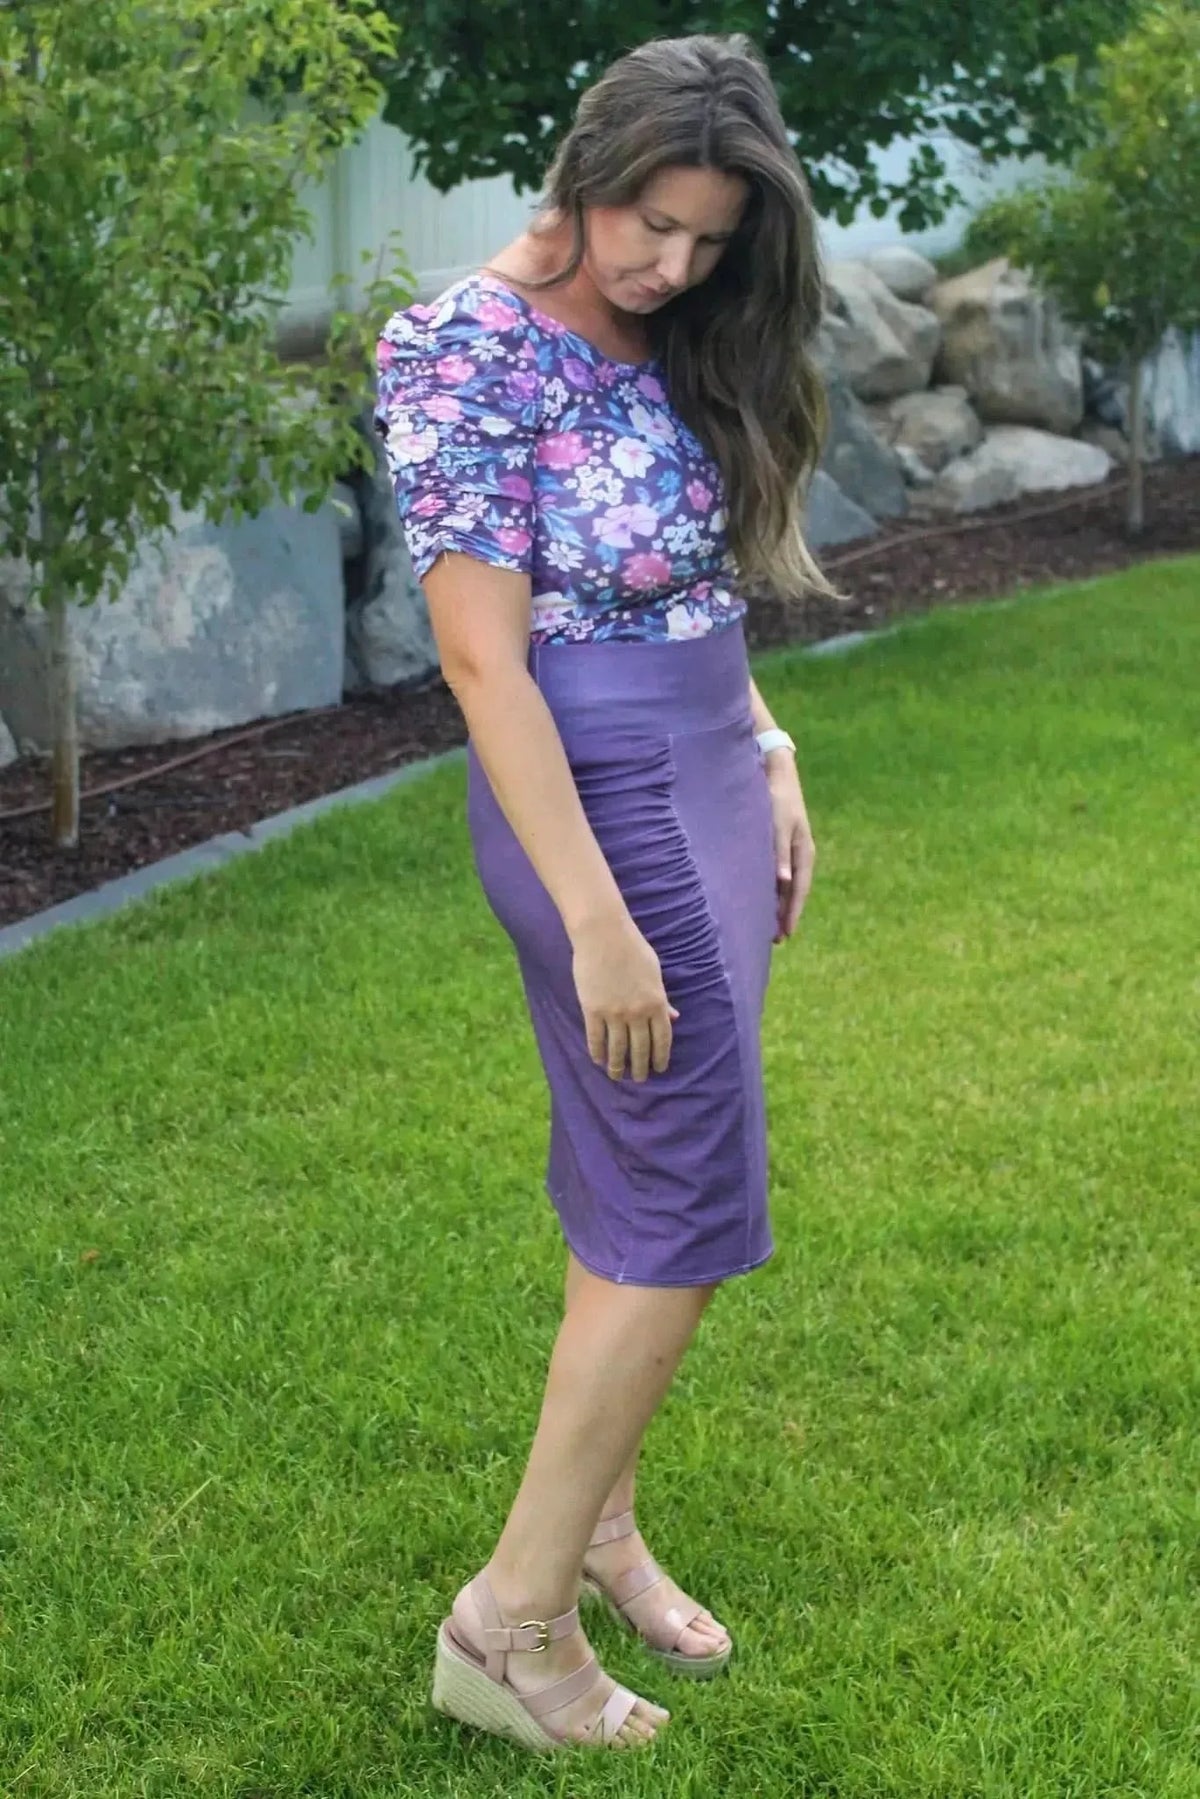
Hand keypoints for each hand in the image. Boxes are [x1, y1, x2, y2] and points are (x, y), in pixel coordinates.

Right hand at [570, 910, 678, 1081]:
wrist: (603, 935)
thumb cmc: (632, 949)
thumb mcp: (654, 973)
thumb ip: (662, 998)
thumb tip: (673, 1017)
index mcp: (656, 1003)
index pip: (662, 1039)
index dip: (660, 1057)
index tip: (659, 1069)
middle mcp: (637, 1013)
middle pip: (640, 1049)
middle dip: (640, 1067)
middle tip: (639, 1079)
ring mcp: (614, 1013)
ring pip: (616, 1048)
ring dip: (617, 1066)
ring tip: (616, 1075)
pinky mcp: (592, 1010)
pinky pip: (595, 1038)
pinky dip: (597, 1052)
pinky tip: (598, 1060)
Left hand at [764, 753, 814, 942]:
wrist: (776, 772)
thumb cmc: (776, 799)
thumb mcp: (777, 827)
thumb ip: (779, 855)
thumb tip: (785, 883)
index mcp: (804, 852)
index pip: (799, 890)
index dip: (791, 914)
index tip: (784, 935)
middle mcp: (800, 854)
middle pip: (794, 891)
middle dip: (785, 914)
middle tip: (776, 939)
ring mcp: (792, 849)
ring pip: (787, 884)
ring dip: (779, 903)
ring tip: (770, 925)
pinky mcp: (781, 843)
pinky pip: (780, 873)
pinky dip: (774, 888)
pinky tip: (765, 897)